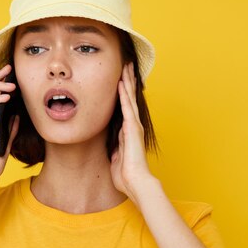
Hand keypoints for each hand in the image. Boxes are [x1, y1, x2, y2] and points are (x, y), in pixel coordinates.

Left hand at [110, 62, 154, 202]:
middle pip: (129, 98)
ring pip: (129, 98)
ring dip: (127, 81)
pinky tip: (121, 82)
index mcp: (128, 132)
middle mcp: (133, 126)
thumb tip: (112, 148)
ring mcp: (134, 125)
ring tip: (126, 66)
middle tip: (126, 64)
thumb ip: (115, 150)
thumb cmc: (126, 175)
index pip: (125, 108)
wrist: (136, 182)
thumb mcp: (116, 158)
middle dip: (127, 81)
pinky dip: (123, 94)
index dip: (123, 93)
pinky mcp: (132, 128)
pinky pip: (126, 107)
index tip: (120, 80)